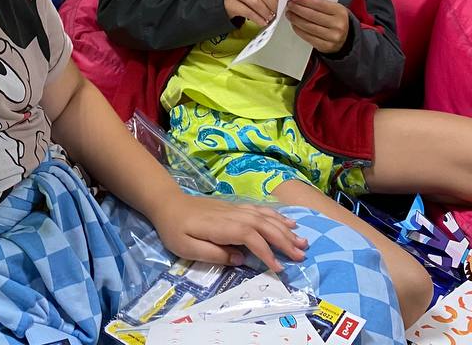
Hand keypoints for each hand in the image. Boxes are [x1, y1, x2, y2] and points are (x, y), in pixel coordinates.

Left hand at [149, 191, 307, 273]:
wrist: (168, 203)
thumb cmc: (175, 228)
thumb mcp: (187, 247)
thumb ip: (214, 253)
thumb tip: (240, 259)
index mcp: (221, 226)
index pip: (250, 237)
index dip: (266, 252)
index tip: (278, 268)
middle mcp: (232, 214)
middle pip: (263, 225)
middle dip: (284, 240)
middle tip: (301, 256)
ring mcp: (235, 209)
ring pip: (265, 217)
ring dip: (285, 229)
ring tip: (303, 242)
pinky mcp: (236, 207)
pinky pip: (260, 210)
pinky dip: (277, 216)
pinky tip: (289, 223)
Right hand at [224, 0, 278, 24]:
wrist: (222, 0)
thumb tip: (279, 2)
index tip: (281, 5)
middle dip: (272, 6)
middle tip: (276, 13)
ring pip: (256, 3)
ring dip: (266, 12)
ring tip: (270, 18)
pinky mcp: (231, 4)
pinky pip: (248, 12)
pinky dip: (258, 18)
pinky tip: (262, 22)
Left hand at [286, 0, 350, 53]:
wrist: (345, 38)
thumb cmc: (335, 20)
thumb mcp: (333, 9)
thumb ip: (319, 4)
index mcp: (340, 12)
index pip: (319, 4)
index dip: (305, 1)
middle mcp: (338, 25)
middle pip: (312, 16)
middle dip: (297, 9)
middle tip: (289, 5)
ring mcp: (332, 37)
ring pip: (308, 27)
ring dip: (296, 19)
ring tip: (289, 14)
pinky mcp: (326, 46)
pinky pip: (308, 37)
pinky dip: (299, 30)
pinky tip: (294, 25)